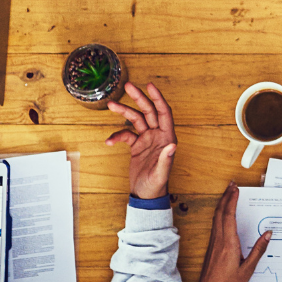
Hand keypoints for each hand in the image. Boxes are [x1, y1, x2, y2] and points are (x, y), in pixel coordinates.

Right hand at [104, 81, 176, 198]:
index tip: (149, 85)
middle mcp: (158, 135)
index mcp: (167, 138)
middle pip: (148, 111)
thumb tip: (173, 145)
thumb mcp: (161, 174)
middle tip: (128, 85)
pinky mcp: (136, 146)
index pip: (164, 113)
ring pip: (135, 120)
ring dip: (123, 112)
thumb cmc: (156, 186)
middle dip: (138, 98)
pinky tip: (109, 142)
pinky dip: (116, 136)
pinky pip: (125, 135)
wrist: (145, 196)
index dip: (157, 98)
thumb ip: (166, 159)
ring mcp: (146, 139)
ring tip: (110, 105)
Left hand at [194, 186, 270, 281]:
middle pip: (220, 212)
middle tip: (232, 185)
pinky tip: (223, 213)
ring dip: (222, 203)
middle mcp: (219, 240)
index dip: (232, 200)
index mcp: (228, 244)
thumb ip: (259, 250)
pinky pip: (215, 225)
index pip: (229, 216)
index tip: (236, 189)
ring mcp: (214, 243)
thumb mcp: (248, 268)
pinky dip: (219, 214)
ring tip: (228, 194)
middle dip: (226, 196)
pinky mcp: (212, 247)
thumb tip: (268, 233)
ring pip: (216, 217)